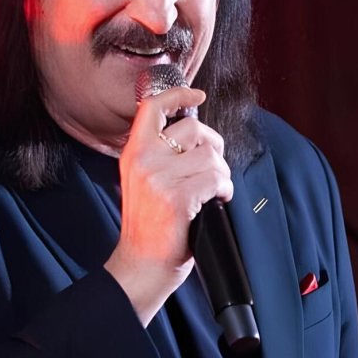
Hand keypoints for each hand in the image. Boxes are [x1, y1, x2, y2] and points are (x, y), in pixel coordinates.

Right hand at [103, 86, 232, 325]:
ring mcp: (160, 178)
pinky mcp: (178, 197)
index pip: (153, 107)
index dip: (178, 94)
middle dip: (213, 147)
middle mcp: (144, 160)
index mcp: (133, 152)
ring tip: (213, 190)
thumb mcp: (141, 180)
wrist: (140, 264)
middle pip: (194, 129)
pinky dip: (224, 189)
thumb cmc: (147, 225)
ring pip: (210, 155)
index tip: (196, 94)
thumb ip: (159, 154)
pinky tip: (216, 200)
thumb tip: (194, 134)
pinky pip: (216, 178)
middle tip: (212, 167)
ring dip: (221, 173)